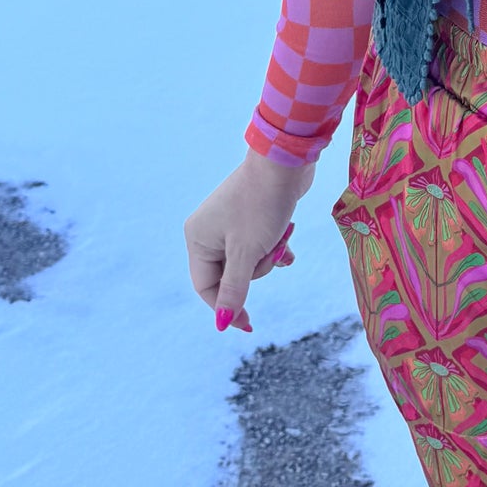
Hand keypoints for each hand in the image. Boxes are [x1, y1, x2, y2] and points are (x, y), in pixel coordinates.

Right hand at [184, 149, 316, 333]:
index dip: (226, 308)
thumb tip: (223, 324)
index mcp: (198, 239)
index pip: (206, 287)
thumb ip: (234, 290)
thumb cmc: (262, 206)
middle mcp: (208, 230)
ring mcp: (229, 221)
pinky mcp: (251, 214)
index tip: (249, 325)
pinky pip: (259, 243)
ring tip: (282, 237)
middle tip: (272, 251)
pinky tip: (288, 245)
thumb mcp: (247, 254)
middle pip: (230, 274)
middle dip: (257, 269)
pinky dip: (273, 246)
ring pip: (248, 259)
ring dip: (268, 255)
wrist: (285, 161)